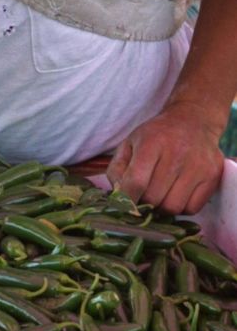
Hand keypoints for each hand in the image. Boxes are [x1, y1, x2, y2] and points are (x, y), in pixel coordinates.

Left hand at [106, 102, 223, 214]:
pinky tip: (175, 195)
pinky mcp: (213, 177)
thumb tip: (118, 195)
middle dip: (143, 202)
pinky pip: (192, 209)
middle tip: (142, 195)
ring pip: (172, 207)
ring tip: (159, 195)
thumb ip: (117, 169)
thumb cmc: (156, 136)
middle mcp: (177, 154)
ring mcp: (198, 166)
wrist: (193, 121)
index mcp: (151, 143)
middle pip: (154, 197)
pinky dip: (180, 208)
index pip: (136, 181)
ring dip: (161, 207)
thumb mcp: (129, 143)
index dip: (126, 198)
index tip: (124, 202)